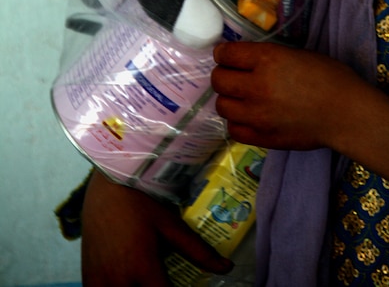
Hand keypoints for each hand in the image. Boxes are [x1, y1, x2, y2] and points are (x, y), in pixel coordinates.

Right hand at [81, 169, 232, 286]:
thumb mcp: (170, 224)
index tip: (184, 286)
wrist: (106, 186)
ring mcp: (99, 281)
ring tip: (148, 280)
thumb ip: (198, 250)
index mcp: (142, 267)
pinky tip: (129, 281)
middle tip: (165, 281)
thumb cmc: (140, 202)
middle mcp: (118, 280)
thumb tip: (226, 267)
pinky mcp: (87, 278)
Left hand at [212, 41, 388, 190]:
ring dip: (229, 99)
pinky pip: (233, 130)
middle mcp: (256, 86)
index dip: (224, 53)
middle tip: (235, 76)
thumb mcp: (297, 54)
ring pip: (221, 106)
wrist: (346, 113)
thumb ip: (268, 57)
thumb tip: (246, 60)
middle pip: (218, 80)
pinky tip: (248, 117)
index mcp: (267, 59)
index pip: (226, 53)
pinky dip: (237, 122)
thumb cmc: (330, 77)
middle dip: (224, 74)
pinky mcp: (261, 137)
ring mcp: (256, 115)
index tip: (228, 56)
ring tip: (242, 98)